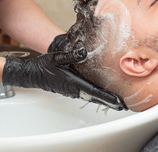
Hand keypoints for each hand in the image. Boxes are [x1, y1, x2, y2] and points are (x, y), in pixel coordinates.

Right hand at [3, 48, 125, 109]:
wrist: (33, 74)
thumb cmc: (44, 67)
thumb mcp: (56, 58)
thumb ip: (70, 55)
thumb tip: (84, 52)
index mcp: (73, 82)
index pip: (94, 92)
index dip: (107, 97)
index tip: (119, 102)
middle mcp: (74, 89)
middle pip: (96, 98)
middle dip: (110, 102)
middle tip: (124, 106)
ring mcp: (73, 91)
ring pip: (92, 97)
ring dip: (105, 100)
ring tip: (117, 102)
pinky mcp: (71, 89)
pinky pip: (87, 94)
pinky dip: (97, 96)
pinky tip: (102, 94)